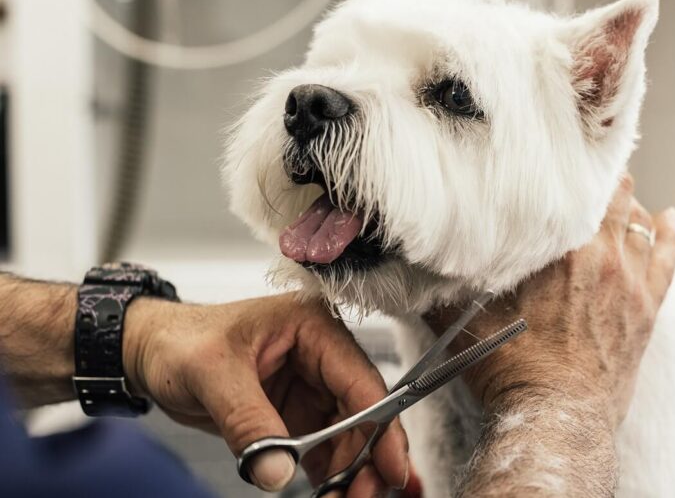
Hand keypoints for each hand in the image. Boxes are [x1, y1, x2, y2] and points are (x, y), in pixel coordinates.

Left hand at [122, 293, 409, 495]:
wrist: (150, 352)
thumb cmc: (180, 341)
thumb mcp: (212, 375)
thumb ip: (248, 421)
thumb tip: (277, 471)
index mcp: (314, 328)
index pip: (361, 381)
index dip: (381, 427)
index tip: (388, 469)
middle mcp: (323, 357)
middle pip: (364, 414)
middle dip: (368, 459)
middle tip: (363, 497)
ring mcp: (312, 388)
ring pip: (350, 437)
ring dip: (351, 472)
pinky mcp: (297, 415)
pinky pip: (325, 450)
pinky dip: (330, 476)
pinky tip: (331, 496)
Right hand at [427, 175, 674, 423]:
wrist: (556, 418)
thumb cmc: (511, 372)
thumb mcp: (463, 323)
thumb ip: (438, 290)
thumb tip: (412, 267)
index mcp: (557, 251)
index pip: (572, 190)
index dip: (568, 170)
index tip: (560, 159)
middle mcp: (599, 257)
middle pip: (610, 197)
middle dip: (600, 180)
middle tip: (588, 168)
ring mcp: (629, 281)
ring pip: (638, 221)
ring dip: (629, 204)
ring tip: (619, 192)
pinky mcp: (647, 307)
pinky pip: (668, 256)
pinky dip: (670, 232)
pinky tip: (669, 216)